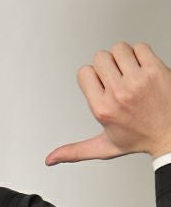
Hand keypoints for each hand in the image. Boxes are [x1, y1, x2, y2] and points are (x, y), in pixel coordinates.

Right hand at [45, 42, 170, 165]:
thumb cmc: (141, 139)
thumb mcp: (104, 147)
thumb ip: (75, 151)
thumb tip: (51, 159)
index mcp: (102, 108)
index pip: (84, 72)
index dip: (91, 76)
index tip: (101, 84)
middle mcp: (118, 93)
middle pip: (100, 57)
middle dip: (106, 64)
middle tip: (117, 77)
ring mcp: (138, 80)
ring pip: (119, 49)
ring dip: (123, 56)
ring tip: (130, 71)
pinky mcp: (155, 70)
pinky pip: (140, 47)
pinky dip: (140, 54)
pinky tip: (143, 68)